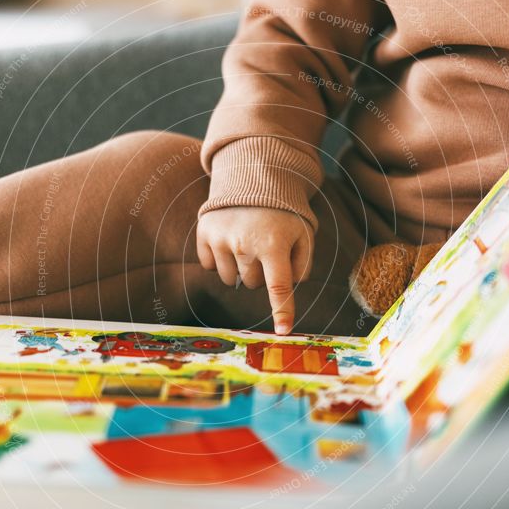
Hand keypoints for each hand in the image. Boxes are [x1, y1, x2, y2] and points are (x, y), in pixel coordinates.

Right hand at [196, 207, 313, 334]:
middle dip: (260, 272)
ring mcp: (221, 239)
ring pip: (229, 279)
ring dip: (239, 267)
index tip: (283, 331)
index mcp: (274, 244)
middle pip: (251, 284)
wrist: (253, 176)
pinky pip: (209, 265)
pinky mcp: (204, 234)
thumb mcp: (303, 233)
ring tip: (246, 241)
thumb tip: (288, 289)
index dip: (282, 311)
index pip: (279, 288)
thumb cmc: (283, 211)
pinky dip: (219, 258)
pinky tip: (229, 239)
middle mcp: (245, 244)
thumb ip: (303, 264)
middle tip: (264, 247)